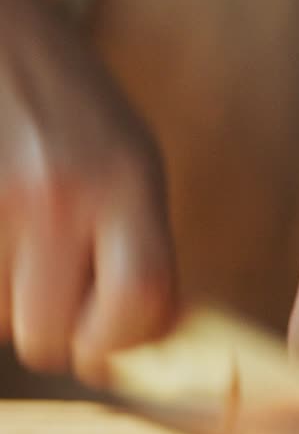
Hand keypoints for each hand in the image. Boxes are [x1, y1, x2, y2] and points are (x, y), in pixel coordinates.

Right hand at [0, 0, 176, 381]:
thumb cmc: (60, 92)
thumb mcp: (130, 156)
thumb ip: (143, 245)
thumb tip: (149, 341)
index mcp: (127, 179)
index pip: (139, 304)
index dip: (119, 339)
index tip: (105, 339)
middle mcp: (60, 192)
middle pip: (48, 337)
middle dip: (50, 331)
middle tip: (50, 290)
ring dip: (6, 299)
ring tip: (16, 231)